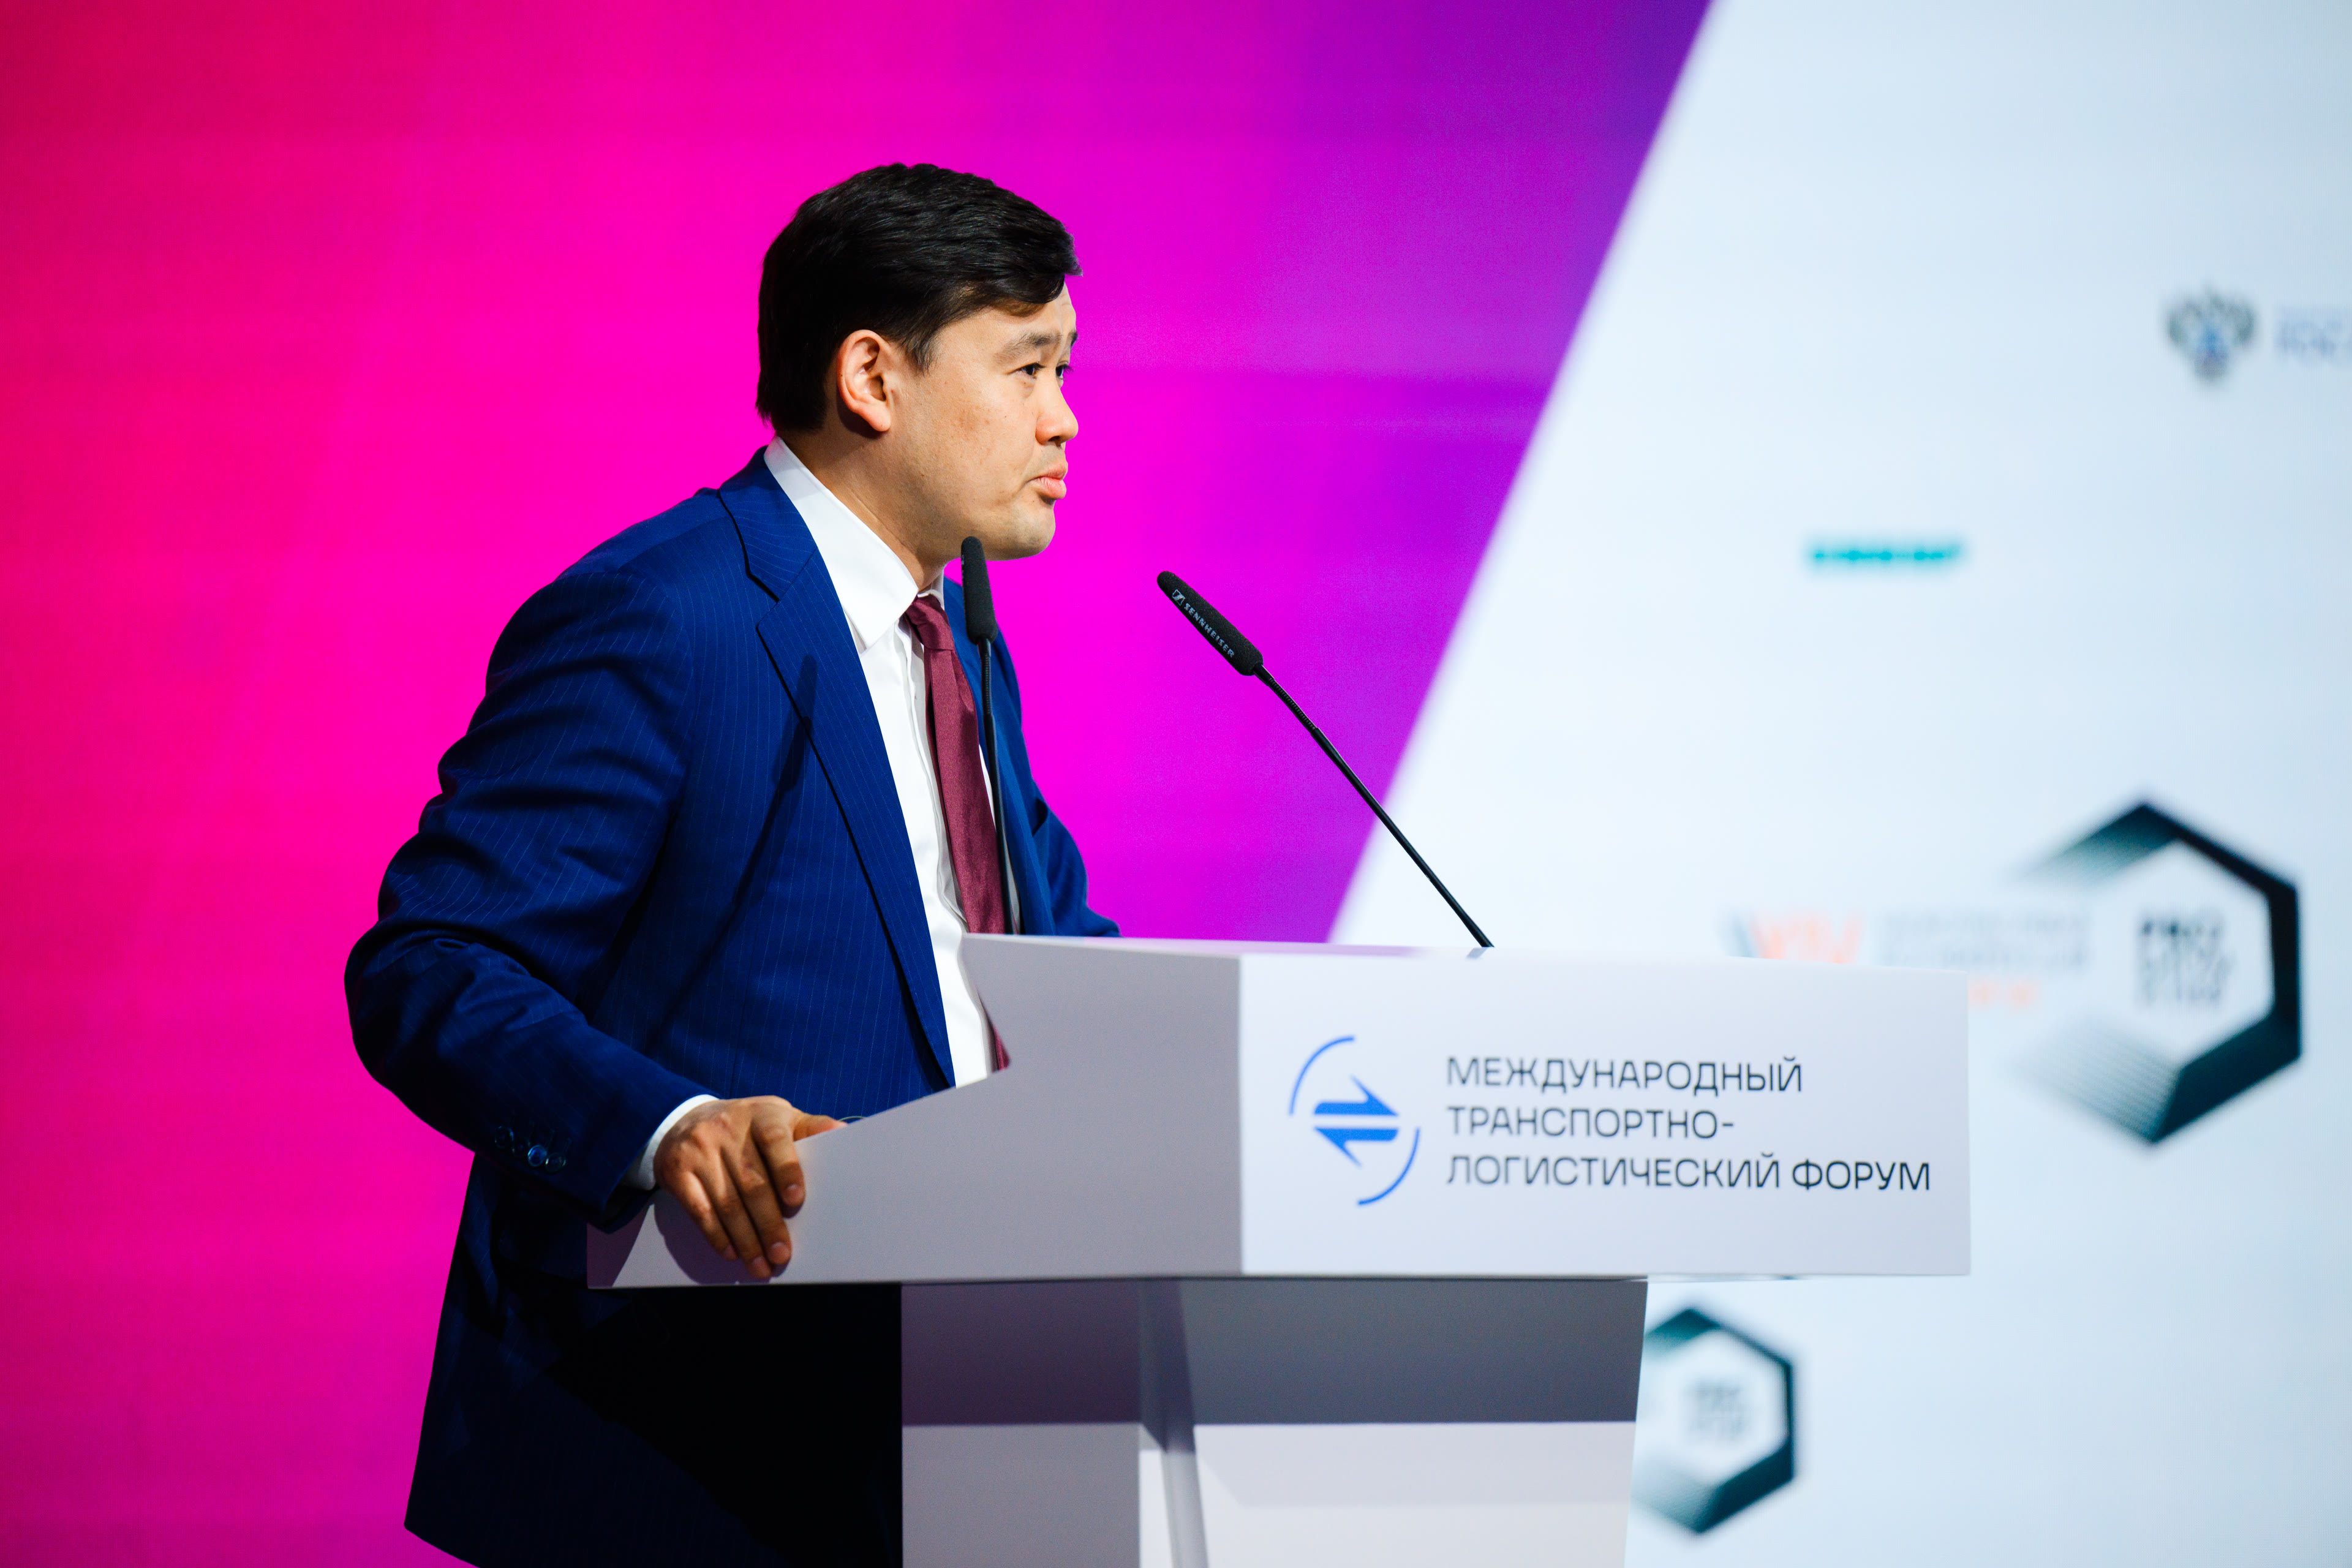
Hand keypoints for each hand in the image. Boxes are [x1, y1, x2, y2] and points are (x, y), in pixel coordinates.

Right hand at [652, 1096, 842, 1278]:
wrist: (686, 1119)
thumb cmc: (748, 1125)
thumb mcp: (777, 1117)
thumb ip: (808, 1127)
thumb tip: (840, 1131)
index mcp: (761, 1115)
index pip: (775, 1140)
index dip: (787, 1169)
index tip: (796, 1200)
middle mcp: (727, 1130)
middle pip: (751, 1183)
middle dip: (769, 1223)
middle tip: (782, 1253)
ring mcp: (699, 1151)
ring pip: (726, 1203)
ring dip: (746, 1240)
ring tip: (761, 1265)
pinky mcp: (677, 1172)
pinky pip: (700, 1211)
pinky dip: (717, 1236)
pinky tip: (732, 1253)